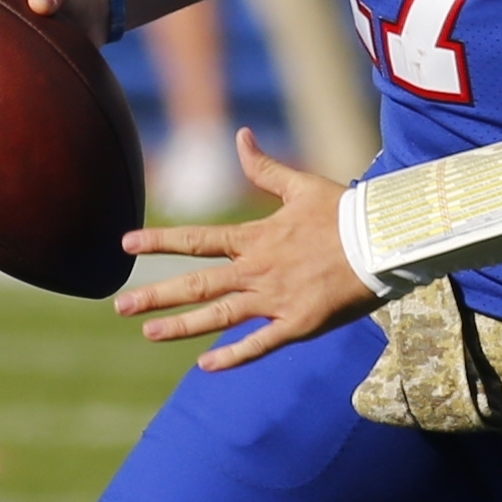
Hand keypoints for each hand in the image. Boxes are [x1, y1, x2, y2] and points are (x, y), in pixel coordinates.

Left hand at [114, 133, 370, 369]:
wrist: (382, 243)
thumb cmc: (345, 213)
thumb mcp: (301, 186)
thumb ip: (264, 168)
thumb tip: (240, 136)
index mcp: (255, 238)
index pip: (197, 240)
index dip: (159, 241)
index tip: (126, 245)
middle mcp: (257, 270)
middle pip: (197, 284)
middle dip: (155, 295)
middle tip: (120, 306)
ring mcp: (275, 299)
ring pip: (218, 315)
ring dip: (180, 326)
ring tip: (148, 333)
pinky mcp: (297, 324)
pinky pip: (258, 343)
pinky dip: (232, 355)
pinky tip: (205, 365)